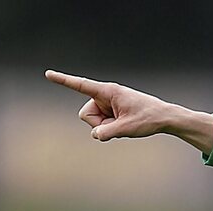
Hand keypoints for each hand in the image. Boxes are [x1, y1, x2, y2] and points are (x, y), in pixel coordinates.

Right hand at [44, 70, 212, 152]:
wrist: (164, 117)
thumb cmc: (147, 118)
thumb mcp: (126, 128)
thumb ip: (106, 132)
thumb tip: (95, 134)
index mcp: (108, 91)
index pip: (81, 85)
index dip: (64, 81)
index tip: (48, 74)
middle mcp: (105, 95)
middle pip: (86, 114)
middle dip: (98, 123)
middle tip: (119, 124)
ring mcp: (108, 103)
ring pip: (94, 120)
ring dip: (107, 126)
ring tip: (125, 123)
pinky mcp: (112, 110)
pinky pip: (102, 122)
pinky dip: (111, 127)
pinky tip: (125, 124)